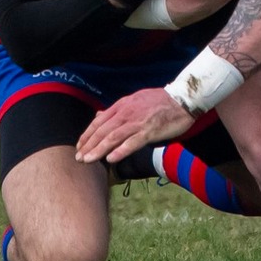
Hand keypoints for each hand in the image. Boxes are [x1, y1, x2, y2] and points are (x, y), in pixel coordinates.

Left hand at [75, 86, 196, 164]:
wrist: (182, 100)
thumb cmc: (159, 102)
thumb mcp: (134, 101)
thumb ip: (116, 110)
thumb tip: (99, 115)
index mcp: (122, 106)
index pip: (99, 121)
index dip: (87, 135)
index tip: (79, 146)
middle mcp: (126, 113)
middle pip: (103, 131)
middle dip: (89, 145)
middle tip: (79, 158)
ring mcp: (137, 122)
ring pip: (113, 137)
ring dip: (99, 150)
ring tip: (88, 160)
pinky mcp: (149, 131)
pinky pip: (132, 142)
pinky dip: (121, 151)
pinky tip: (111, 159)